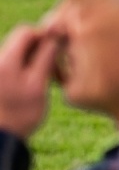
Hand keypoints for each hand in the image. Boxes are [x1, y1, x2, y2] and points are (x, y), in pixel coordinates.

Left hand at [0, 25, 61, 140]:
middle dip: (42, 50)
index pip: (26, 32)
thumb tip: (56, 34)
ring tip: (48, 81)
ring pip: (20, 54)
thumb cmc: (21, 113)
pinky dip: (28, 70)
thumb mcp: (38, 84)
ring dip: (36, 61)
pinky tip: (36, 85)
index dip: (45, 36)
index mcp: (5, 59)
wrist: (0, 137)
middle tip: (56, 70)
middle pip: (22, 42)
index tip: (61, 50)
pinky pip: (15, 65)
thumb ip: (46, 57)